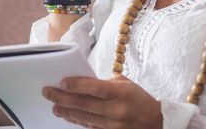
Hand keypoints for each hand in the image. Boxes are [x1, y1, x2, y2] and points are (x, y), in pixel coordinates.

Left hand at [42, 75, 162, 128]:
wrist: (156, 122)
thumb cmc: (139, 99)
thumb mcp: (125, 84)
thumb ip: (105, 83)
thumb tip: (82, 83)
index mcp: (121, 93)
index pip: (94, 87)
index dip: (76, 85)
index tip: (61, 82)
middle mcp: (116, 110)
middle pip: (84, 103)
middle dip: (63, 98)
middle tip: (48, 93)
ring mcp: (113, 125)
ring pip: (84, 118)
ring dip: (66, 111)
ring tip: (54, 106)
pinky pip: (90, 127)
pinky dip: (77, 121)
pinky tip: (68, 116)